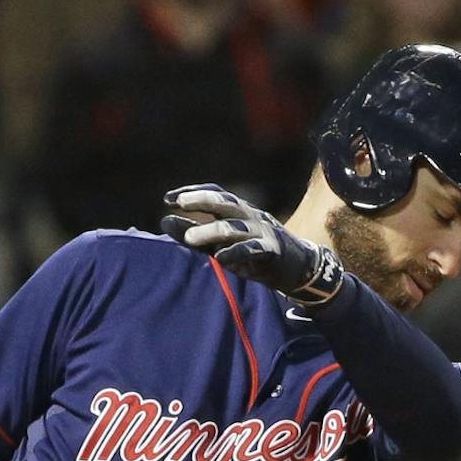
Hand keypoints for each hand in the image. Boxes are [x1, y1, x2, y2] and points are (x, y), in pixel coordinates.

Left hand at [160, 184, 345, 303]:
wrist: (295, 268)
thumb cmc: (252, 252)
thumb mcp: (220, 243)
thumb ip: (193, 234)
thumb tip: (164, 222)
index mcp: (238, 210)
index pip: (215, 193)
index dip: (192, 191)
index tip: (168, 199)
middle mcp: (249, 215)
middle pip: (224, 202)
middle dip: (201, 200)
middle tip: (179, 204)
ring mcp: (261, 231)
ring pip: (233, 226)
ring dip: (210, 230)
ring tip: (189, 239)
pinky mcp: (270, 250)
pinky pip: (251, 249)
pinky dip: (235, 253)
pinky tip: (220, 259)